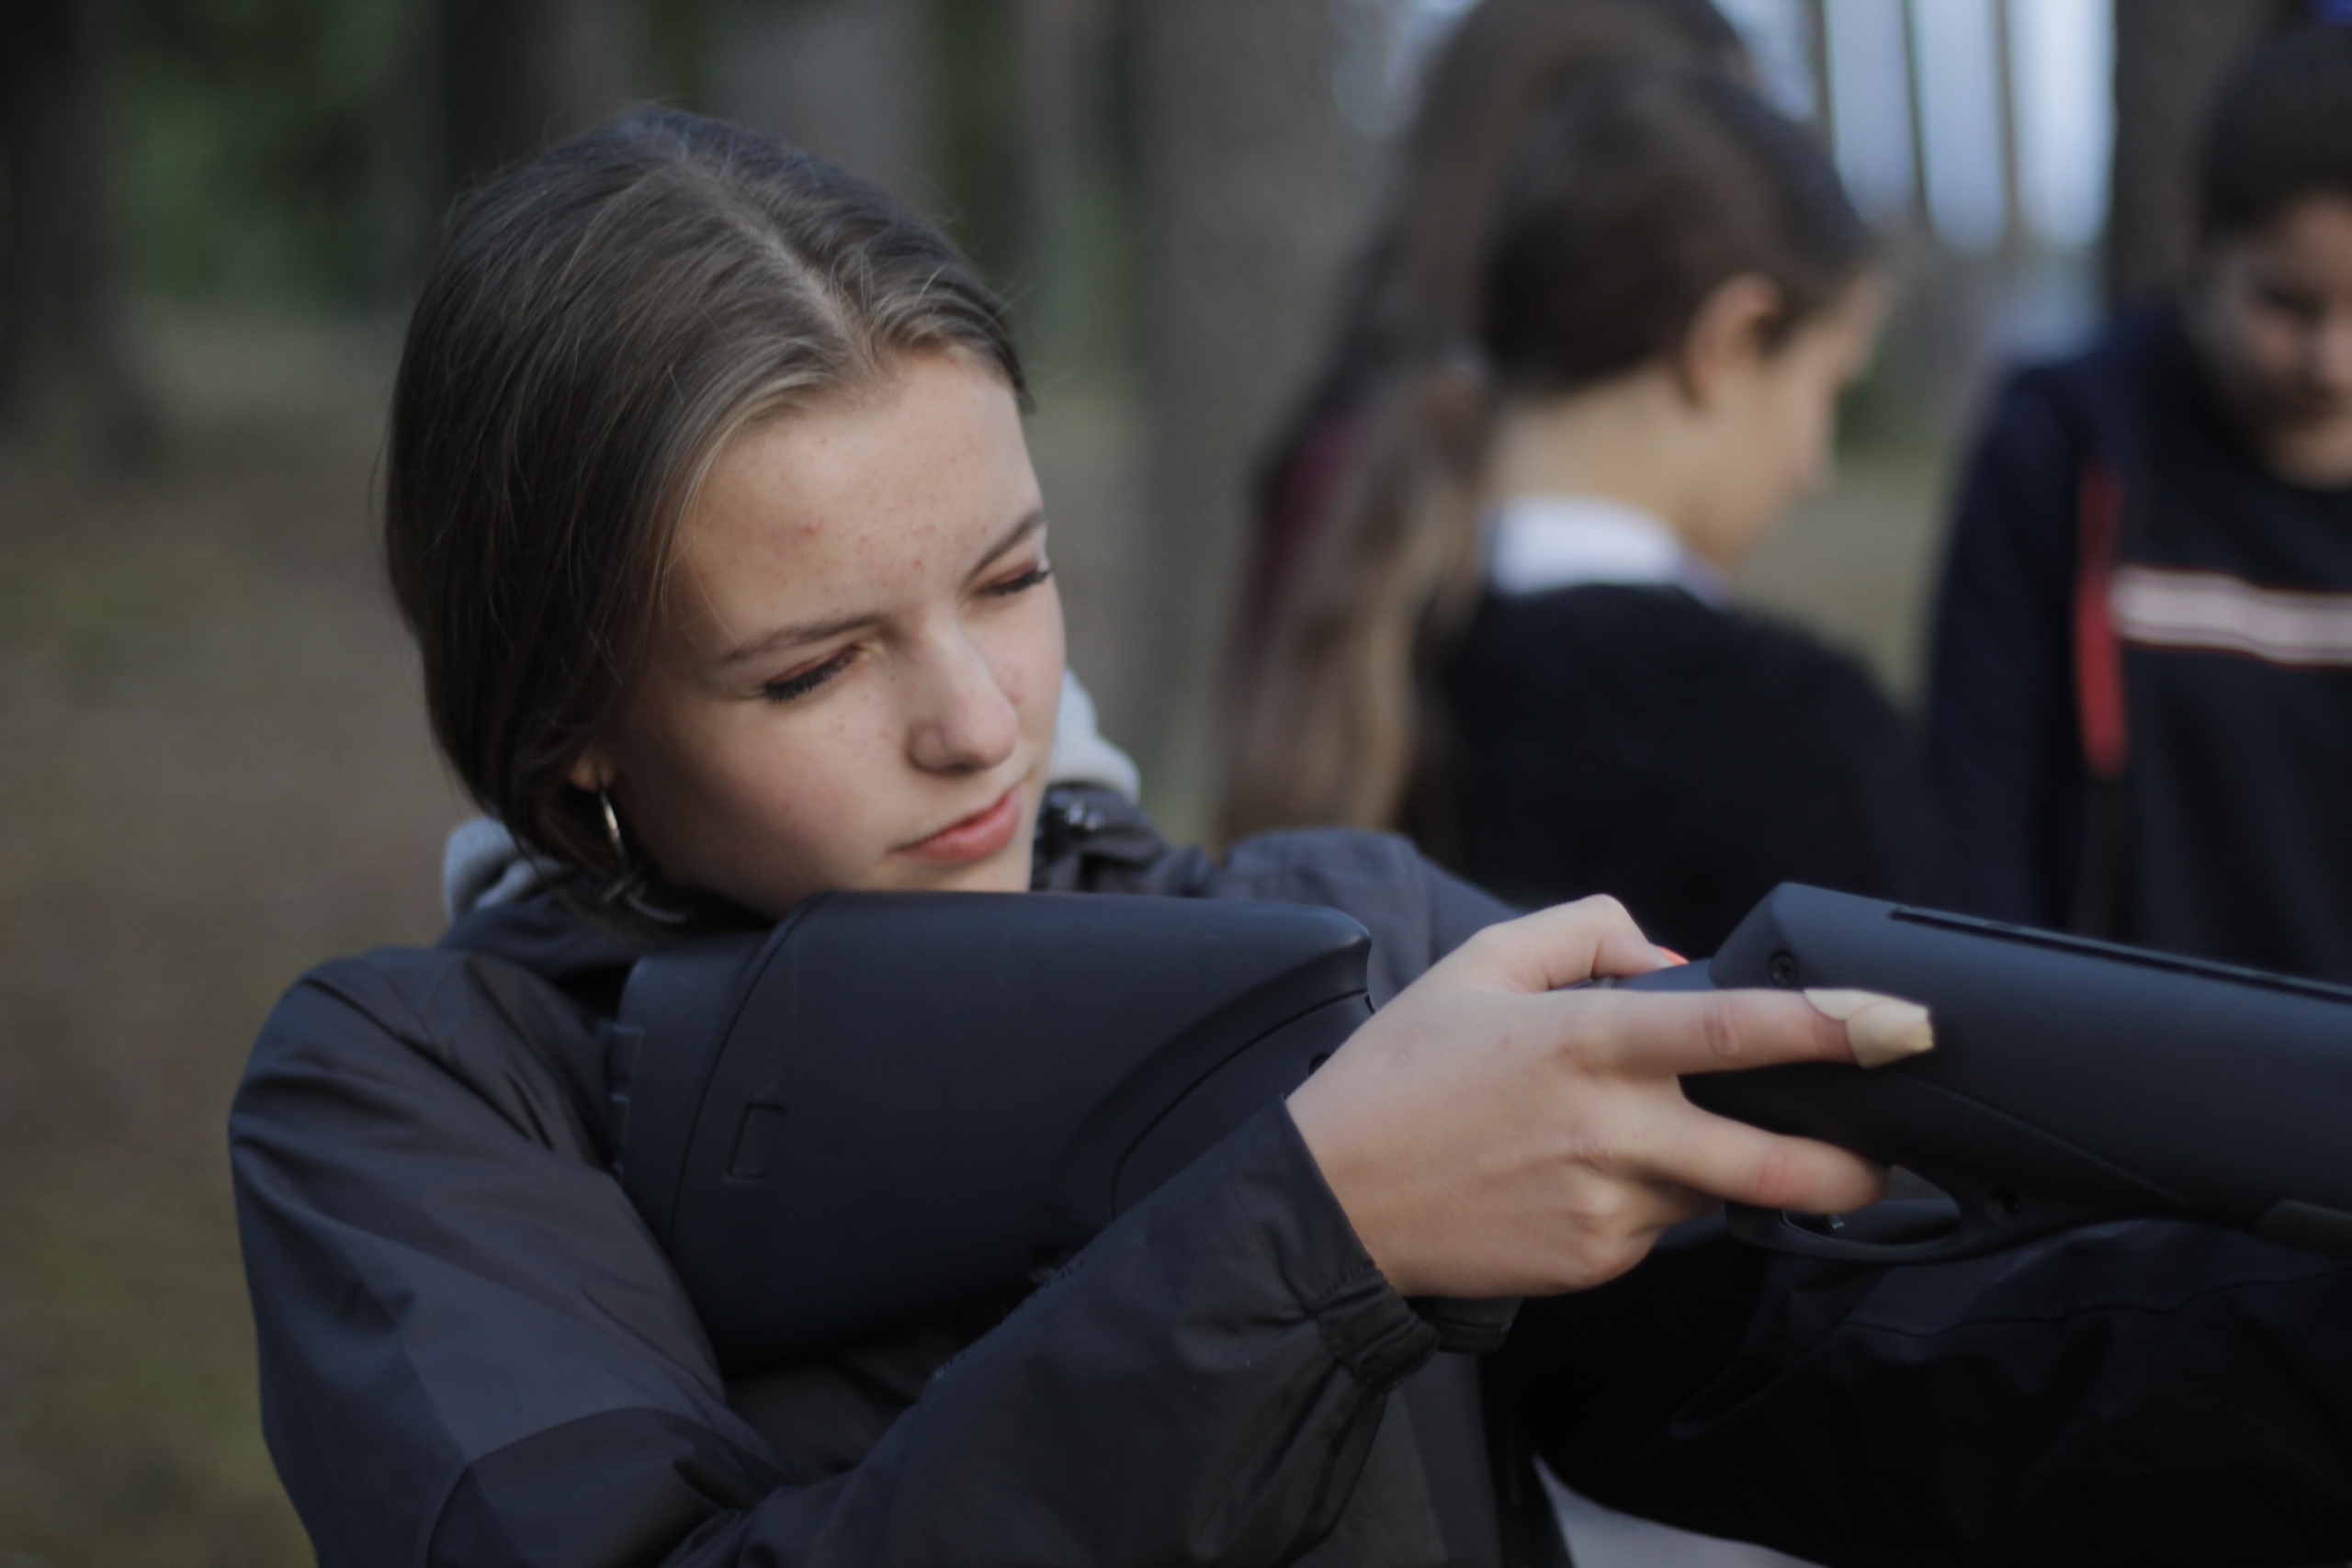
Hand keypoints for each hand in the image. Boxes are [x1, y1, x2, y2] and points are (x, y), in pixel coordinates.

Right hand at [1286, 897, 1892, 1298]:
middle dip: (1856, 1166)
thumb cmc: (1399, 1076)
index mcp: (1587, 1041)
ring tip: (1626, 1139)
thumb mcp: (1476, 965)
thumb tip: (1671, 955)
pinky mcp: (1597, 1262)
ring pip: (1712, 1190)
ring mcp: (1608, 1206)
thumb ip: (1582, 934)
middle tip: (1892, 1156)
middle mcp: (1611, 1129)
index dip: (1832, 1027)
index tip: (1905, 1023)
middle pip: (1775, 1163)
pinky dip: (1645, 1198)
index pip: (1737, 1030)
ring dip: (1710, 1167)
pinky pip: (1658, 1226)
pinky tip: (1570, 1178)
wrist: (1330, 1203)